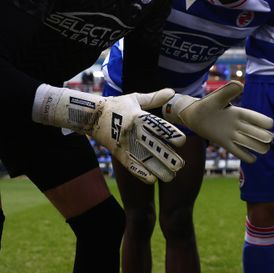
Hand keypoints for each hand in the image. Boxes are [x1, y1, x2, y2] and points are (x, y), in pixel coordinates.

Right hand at [33, 86, 184, 182]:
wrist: (91, 115)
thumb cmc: (117, 105)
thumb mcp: (135, 98)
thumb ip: (154, 98)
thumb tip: (172, 92)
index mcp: (138, 117)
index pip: (156, 126)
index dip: (169, 134)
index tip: (182, 141)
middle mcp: (133, 131)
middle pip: (152, 146)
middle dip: (166, 156)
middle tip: (180, 165)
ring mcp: (125, 144)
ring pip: (143, 159)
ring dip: (157, 169)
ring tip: (171, 176)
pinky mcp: (118, 153)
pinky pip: (130, 165)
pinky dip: (140, 173)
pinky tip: (152, 180)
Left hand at [162, 81, 273, 162]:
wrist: (194, 116)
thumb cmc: (206, 104)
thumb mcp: (217, 97)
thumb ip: (228, 91)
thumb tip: (240, 85)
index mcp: (239, 113)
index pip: (256, 118)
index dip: (264, 122)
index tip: (269, 124)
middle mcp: (238, 125)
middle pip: (257, 133)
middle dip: (265, 136)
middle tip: (268, 140)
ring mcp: (232, 135)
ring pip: (251, 143)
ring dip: (260, 147)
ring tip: (265, 149)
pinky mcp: (225, 143)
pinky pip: (239, 152)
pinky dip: (247, 157)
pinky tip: (253, 159)